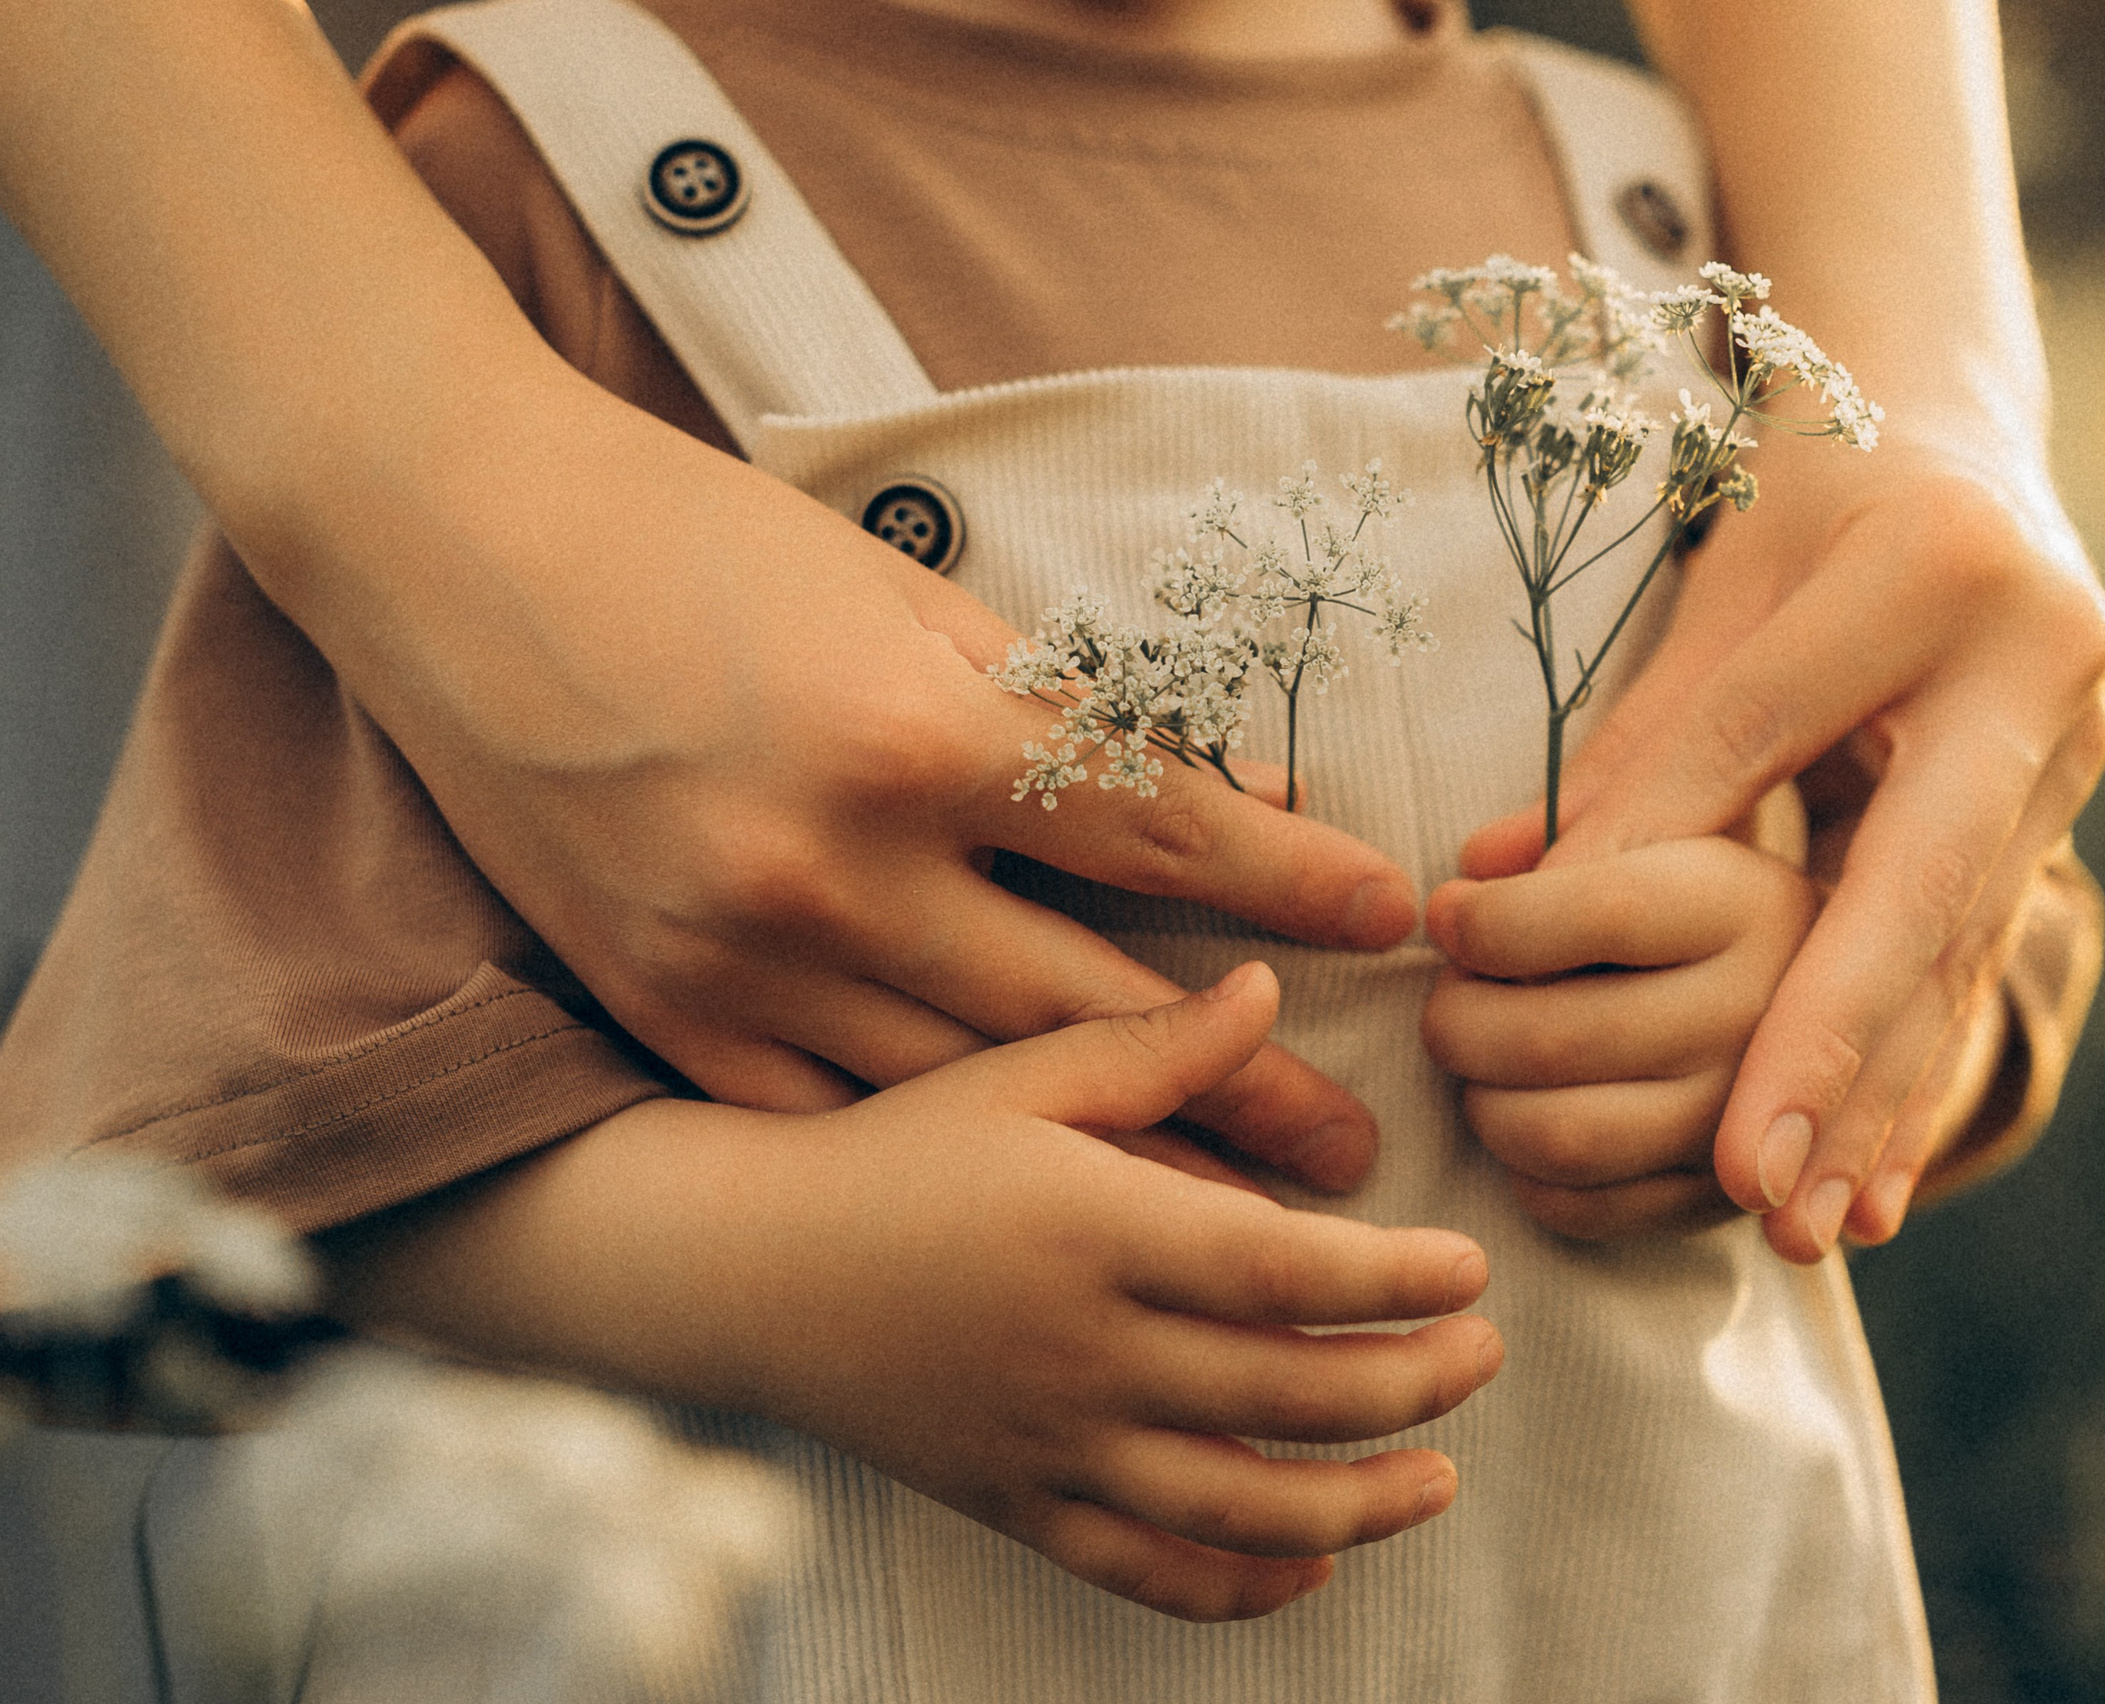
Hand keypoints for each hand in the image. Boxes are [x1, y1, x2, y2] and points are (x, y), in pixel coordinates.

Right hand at [305, 404, 1414, 1190]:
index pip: (1155, 829)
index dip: (1286, 879)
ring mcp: (740, 958)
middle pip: (1087, 1006)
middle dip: (1240, 1083)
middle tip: (1349, 1143)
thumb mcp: (902, 595)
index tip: (1382, 917)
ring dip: (1113, 1152)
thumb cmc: (698, 547)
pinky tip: (1031, 1190)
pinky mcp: (665, 1010)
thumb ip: (1049, 708)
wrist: (461, 558)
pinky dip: (941, 1151)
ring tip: (1230, 1205)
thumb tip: (1207, 789)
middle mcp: (834, 869)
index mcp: (913, 734)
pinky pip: (833, 1115)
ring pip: (973, 1095)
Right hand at [332, 965, 1502, 1622]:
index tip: (1470, 1269)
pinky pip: (1146, 1573)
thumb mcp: (1015, 1074)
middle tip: (1482, 1354)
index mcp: (1096, 1230)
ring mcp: (1053, 1446)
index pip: (1286, 1269)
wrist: (744, 1268)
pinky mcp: (1020, 1506)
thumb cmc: (890, 1151)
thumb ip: (1154, 1045)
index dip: (1397, 1281)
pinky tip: (1303, 1566)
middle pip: (1291, 1395)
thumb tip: (1276, 989)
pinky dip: (1238, 1586)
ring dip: (1360, 1505)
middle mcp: (1085, 1353)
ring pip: (1241, 1509)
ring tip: (1436, 1478)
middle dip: (1413, 1386)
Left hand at [1422, 807, 1813, 1240]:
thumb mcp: (1690, 799)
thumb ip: (1594, 804)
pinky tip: (1526, 1115)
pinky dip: (1524, 1172)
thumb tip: (1480, 865)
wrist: (1843, 979)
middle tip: (1448, 995)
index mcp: (1753, 902)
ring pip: (1562, 1135)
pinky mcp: (1723, 1199)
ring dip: (1483, 1100)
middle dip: (1460, 1017)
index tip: (1450, 914)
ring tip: (1478, 1057)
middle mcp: (1767, 1017)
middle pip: (1557, 1037)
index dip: (1493, 921)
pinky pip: (1585, 1208)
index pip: (1598, 914)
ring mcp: (1752, 1125)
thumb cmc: (1721, 876)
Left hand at [1460, 439, 2104, 1262]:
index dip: (1671, 863)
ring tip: (1802, 1224)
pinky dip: (1910, 1078)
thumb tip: (1507, 887)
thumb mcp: (1724, 580)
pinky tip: (1865, 1188)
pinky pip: (1972, 967)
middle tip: (1753, 1187)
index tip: (1566, 977)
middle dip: (1829, 1049)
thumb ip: (1638, 738)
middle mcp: (2043, 669)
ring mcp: (2075, 749)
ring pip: (1956, 956)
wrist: (1967, 448)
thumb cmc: (1818, 493)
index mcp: (1941, 573)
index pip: (1771, 736)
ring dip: (1873, 1102)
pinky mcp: (2060, 813)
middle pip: (1916, 887)